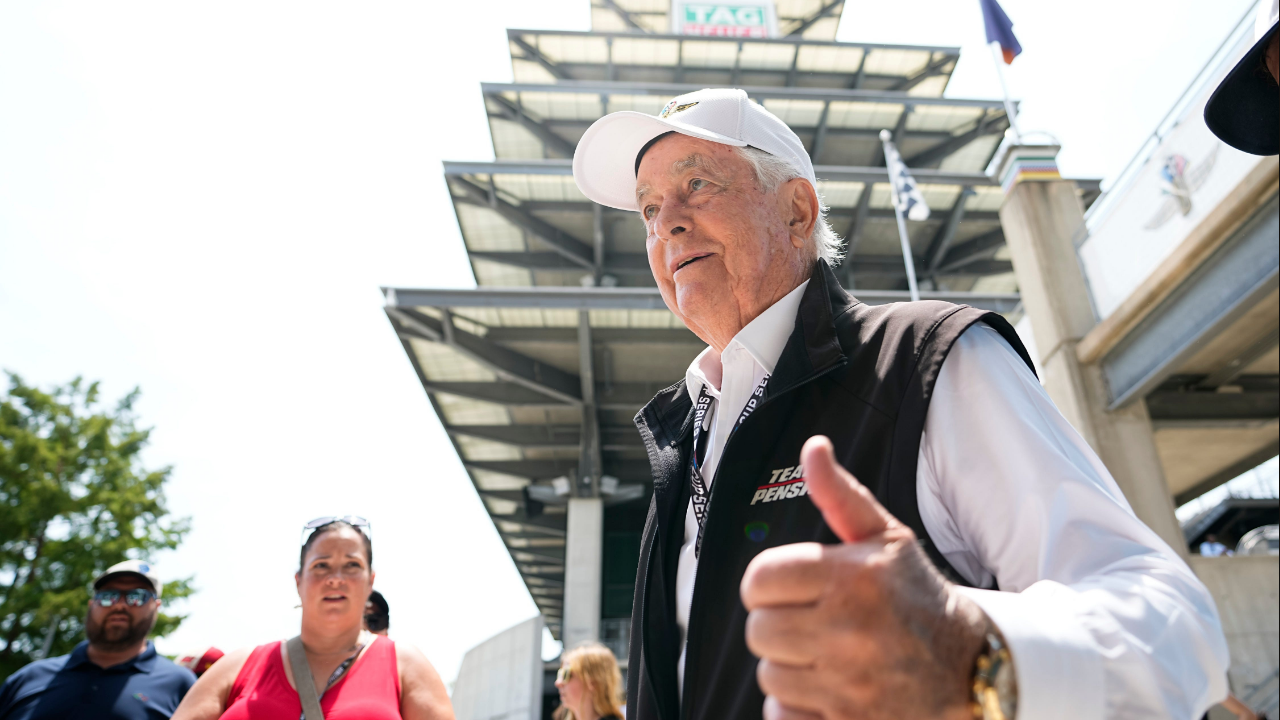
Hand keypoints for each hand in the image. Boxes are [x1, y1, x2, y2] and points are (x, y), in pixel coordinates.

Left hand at [740, 436, 989, 719]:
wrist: (974, 668)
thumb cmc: (919, 598)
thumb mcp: (886, 538)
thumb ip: (840, 495)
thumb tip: (813, 449)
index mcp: (852, 577)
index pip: (760, 579)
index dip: (770, 583)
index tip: (793, 587)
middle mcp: (850, 630)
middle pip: (759, 630)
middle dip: (780, 625)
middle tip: (815, 622)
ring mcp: (850, 684)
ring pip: (770, 675)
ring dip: (791, 668)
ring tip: (829, 656)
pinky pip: (782, 715)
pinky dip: (796, 708)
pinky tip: (828, 691)